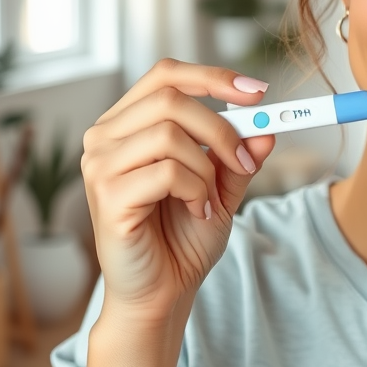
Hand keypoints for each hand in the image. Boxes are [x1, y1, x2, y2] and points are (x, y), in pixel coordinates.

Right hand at [80, 59, 273, 322]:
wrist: (163, 292)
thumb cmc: (183, 236)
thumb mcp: (222, 186)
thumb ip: (239, 154)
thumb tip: (267, 126)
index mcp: (127, 124)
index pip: (166, 75)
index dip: (213, 77)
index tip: (259, 92)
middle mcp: (105, 137)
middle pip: (170, 99)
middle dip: (221, 128)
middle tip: (243, 162)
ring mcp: (100, 165)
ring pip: (170, 135)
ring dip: (207, 169)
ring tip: (210, 199)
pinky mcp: (107, 196)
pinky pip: (167, 172)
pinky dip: (196, 191)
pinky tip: (197, 211)